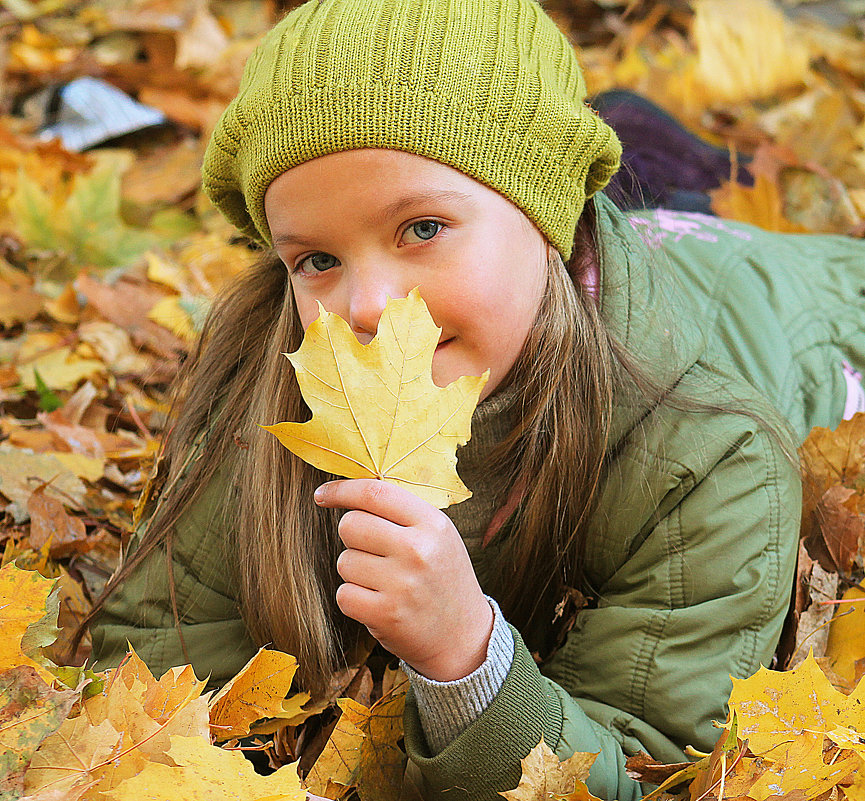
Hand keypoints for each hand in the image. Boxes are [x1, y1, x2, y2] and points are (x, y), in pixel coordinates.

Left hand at [314, 478, 493, 680]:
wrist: (463, 636)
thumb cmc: (442, 577)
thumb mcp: (439, 536)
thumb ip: (401, 512)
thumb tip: (349, 492)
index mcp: (432, 524)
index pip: (375, 493)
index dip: (342, 490)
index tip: (323, 494)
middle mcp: (418, 550)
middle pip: (350, 525)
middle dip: (352, 537)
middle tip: (373, 552)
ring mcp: (402, 584)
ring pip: (344, 561)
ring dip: (355, 571)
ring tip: (384, 582)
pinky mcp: (385, 615)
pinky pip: (344, 594)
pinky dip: (354, 598)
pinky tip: (378, 601)